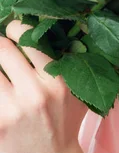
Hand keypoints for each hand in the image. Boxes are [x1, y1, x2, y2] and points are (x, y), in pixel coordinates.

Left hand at [0, 19, 89, 152]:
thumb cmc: (65, 124)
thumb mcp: (78, 93)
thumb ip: (70, 65)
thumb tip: (54, 31)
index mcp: (57, 80)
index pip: (29, 39)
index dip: (16, 28)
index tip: (12, 27)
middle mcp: (35, 92)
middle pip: (2, 49)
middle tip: (0, 43)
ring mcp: (13, 109)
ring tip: (1, 69)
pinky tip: (1, 86)